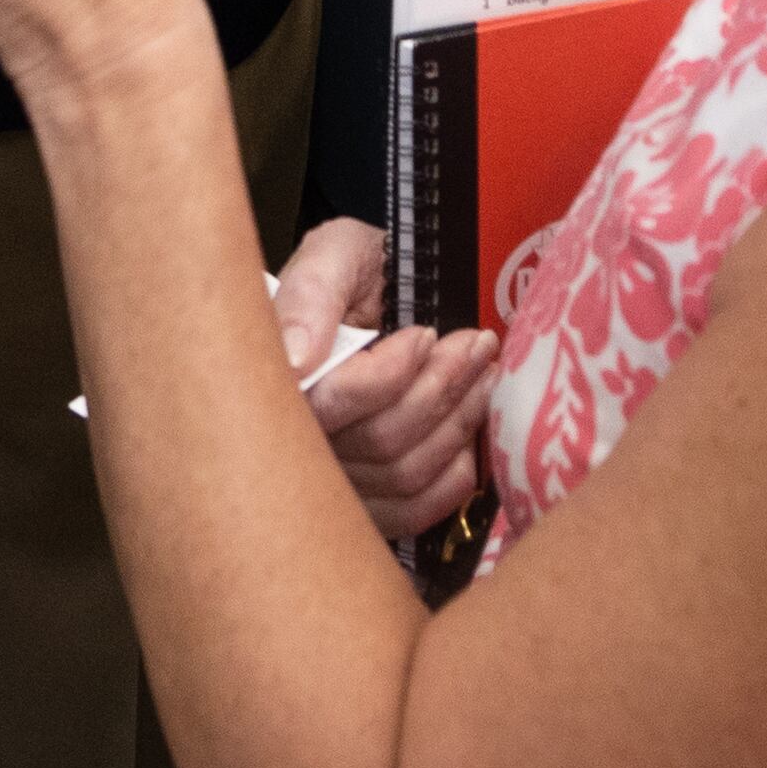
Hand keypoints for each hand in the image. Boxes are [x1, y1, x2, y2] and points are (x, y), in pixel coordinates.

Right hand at [273, 217, 491, 539]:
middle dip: (440, 390)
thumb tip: (297, 358)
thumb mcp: (332, 256)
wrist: (378, 286)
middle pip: (378, 442)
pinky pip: (411, 512)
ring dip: (457, 422)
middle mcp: (299, 440)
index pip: (329, 405)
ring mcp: (335, 476)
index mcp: (281, 378)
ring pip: (403, 473)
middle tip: (478, 346)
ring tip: (485, 375)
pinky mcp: (369, 501)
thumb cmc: (353, 270)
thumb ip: (312, 295)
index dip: (387, 377)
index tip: (425, 335)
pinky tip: (469, 439)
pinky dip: (450, 478)